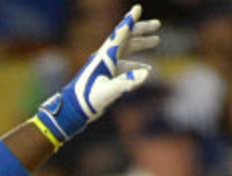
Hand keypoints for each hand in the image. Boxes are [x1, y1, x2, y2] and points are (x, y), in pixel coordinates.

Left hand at [35, 4, 159, 144]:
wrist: (74, 110)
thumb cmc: (87, 100)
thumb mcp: (108, 91)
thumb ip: (126, 82)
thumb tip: (146, 73)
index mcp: (105, 57)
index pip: (120, 34)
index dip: (130, 21)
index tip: (137, 8)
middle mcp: (106, 58)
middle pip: (126, 38)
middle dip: (142, 30)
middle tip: (157, 25)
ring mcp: (106, 67)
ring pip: (126, 50)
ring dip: (141, 44)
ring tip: (156, 40)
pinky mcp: (107, 77)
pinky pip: (124, 66)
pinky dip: (136, 65)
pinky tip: (147, 70)